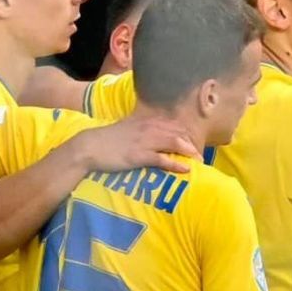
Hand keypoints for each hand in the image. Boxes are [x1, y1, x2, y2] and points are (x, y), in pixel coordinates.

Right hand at [71, 116, 197, 173]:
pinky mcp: (138, 155)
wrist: (89, 146)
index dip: (188, 137)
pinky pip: (162, 159)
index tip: (196, 148)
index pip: (175, 126)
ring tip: (199, 163)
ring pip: (175, 143)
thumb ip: (144, 130)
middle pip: (179, 134)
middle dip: (193, 146)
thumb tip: (156, 137)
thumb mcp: (129, 129)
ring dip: (189, 153)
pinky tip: (186, 169)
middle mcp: (149, 128)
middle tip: (202, 158)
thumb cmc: (108, 140)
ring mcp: (144, 141)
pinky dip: (176, 164)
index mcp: (147, 121)